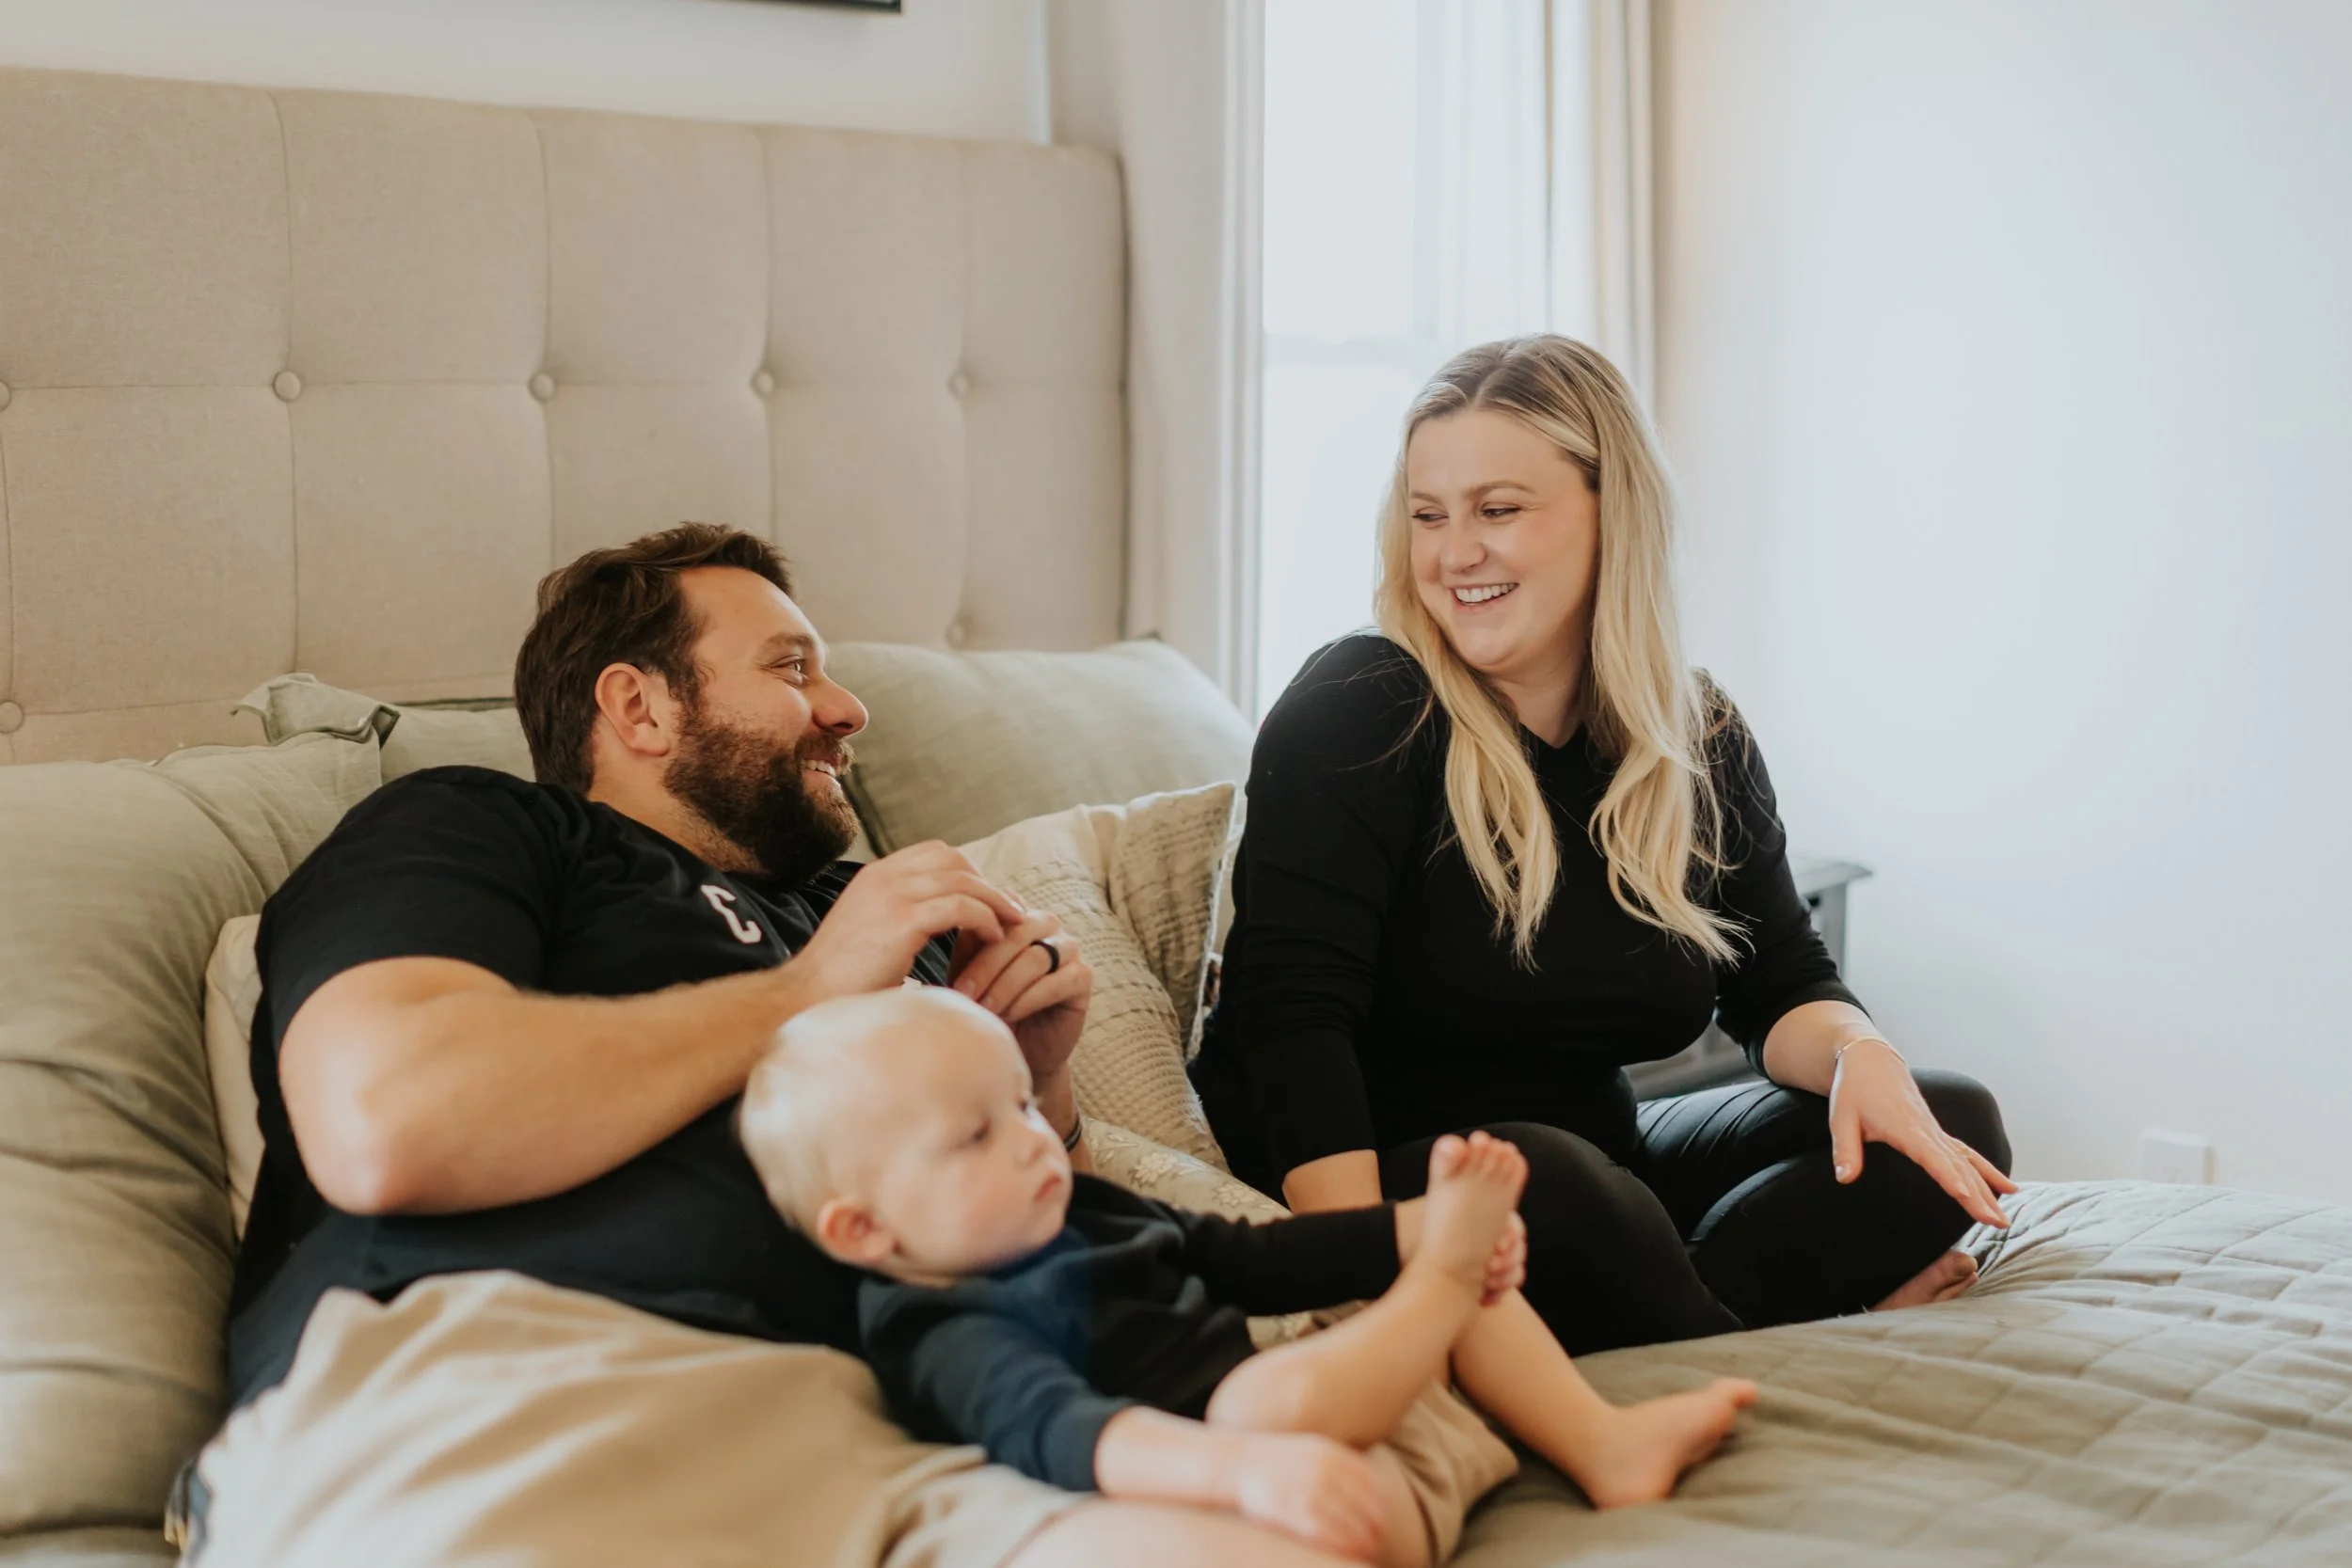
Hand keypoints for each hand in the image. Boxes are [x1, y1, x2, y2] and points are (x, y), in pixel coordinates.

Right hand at [789, 842, 1024, 1000]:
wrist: (806, 999)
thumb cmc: (839, 980)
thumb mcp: (868, 933)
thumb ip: (895, 918)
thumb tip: (928, 925)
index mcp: (875, 876)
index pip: (935, 853)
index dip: (968, 872)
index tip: (989, 899)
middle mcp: (884, 876)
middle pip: (954, 859)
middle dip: (986, 882)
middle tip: (1010, 910)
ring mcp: (892, 894)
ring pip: (964, 880)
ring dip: (995, 901)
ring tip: (1013, 925)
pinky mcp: (903, 920)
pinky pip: (962, 907)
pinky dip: (985, 920)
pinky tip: (993, 940)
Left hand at [948, 910, 1092, 1091]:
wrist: (1016, 1048)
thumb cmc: (987, 1004)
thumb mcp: (968, 971)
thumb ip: (964, 944)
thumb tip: (944, 923)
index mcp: (1015, 914)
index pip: (995, 912)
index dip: (970, 941)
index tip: (948, 973)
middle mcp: (1045, 923)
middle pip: (1015, 933)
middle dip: (985, 967)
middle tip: (963, 995)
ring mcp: (1068, 947)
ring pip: (1035, 957)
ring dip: (1005, 986)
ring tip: (984, 1010)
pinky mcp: (1083, 976)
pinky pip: (1058, 980)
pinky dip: (1029, 999)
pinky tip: (1009, 1015)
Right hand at [1231, 1432, 1388, 1562]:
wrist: (1237, 1462)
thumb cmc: (1277, 1461)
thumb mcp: (1311, 1448)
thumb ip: (1340, 1461)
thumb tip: (1373, 1485)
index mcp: (1331, 1453)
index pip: (1372, 1484)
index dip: (1382, 1507)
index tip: (1383, 1522)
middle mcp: (1323, 1469)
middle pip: (1364, 1505)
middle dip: (1376, 1528)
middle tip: (1378, 1542)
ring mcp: (1308, 1488)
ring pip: (1349, 1523)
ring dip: (1363, 1543)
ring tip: (1366, 1554)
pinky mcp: (1291, 1508)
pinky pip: (1326, 1534)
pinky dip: (1342, 1547)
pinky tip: (1348, 1556)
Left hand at [1394, 1200, 1525, 1305]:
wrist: (1414, 1252)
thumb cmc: (1432, 1230)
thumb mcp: (1450, 1218)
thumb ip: (1469, 1213)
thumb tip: (1482, 1200)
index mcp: (1494, 1220)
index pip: (1516, 1229)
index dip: (1511, 1238)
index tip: (1497, 1246)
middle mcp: (1498, 1240)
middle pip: (1519, 1252)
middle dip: (1509, 1262)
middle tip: (1489, 1267)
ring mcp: (1496, 1262)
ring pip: (1516, 1272)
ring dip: (1505, 1280)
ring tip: (1485, 1284)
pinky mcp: (1489, 1282)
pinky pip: (1504, 1290)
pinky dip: (1497, 1295)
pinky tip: (1484, 1299)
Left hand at [1829, 1039, 2017, 1227]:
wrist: (1872, 1061)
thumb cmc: (1854, 1089)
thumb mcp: (1841, 1118)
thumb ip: (1846, 1150)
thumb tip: (1845, 1179)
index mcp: (1905, 1128)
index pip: (1930, 1156)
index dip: (1947, 1176)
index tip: (1965, 1195)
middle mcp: (1927, 1131)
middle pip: (1958, 1166)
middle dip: (1979, 1195)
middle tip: (1997, 1223)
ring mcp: (1936, 1131)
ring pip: (1968, 1162)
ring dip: (1989, 1190)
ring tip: (2005, 1219)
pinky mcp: (1937, 1133)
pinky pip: (1967, 1155)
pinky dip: (1987, 1172)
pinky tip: (2007, 1188)